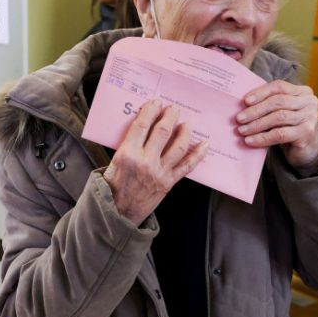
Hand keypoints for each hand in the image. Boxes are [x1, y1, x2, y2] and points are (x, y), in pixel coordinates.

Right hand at [102, 101, 207, 224]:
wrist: (118, 213)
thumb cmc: (113, 187)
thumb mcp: (112, 162)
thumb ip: (127, 146)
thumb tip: (141, 128)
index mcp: (127, 154)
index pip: (142, 125)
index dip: (150, 111)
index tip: (156, 103)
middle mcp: (145, 161)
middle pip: (162, 132)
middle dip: (170, 116)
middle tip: (174, 108)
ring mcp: (159, 172)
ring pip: (178, 146)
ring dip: (185, 131)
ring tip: (186, 123)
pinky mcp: (168, 183)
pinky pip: (187, 166)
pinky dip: (198, 154)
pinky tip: (205, 144)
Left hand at [236, 80, 317, 173]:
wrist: (306, 150)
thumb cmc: (289, 127)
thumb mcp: (280, 112)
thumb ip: (268, 105)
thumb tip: (241, 105)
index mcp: (302, 91)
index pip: (279, 87)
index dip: (261, 93)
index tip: (245, 101)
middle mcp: (309, 101)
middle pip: (278, 102)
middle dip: (256, 110)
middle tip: (239, 118)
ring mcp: (310, 117)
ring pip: (278, 117)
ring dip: (257, 124)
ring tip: (242, 130)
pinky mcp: (307, 133)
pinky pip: (280, 134)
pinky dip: (263, 138)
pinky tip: (250, 141)